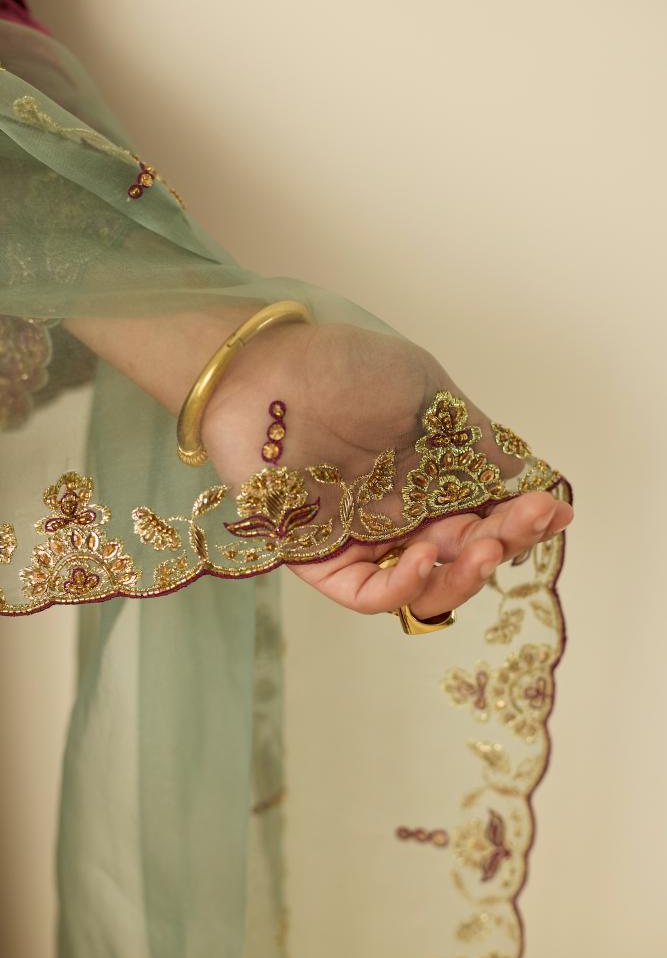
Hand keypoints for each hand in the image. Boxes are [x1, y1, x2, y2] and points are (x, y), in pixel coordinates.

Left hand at [203, 319, 572, 616]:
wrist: (263, 366)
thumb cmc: (343, 367)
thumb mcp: (426, 392)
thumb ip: (474, 438)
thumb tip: (526, 473)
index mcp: (430, 473)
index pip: (487, 512)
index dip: (522, 519)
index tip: (554, 510)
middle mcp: (400, 510)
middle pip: (462, 553)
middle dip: (502, 545)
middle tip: (518, 528)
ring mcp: (362, 536)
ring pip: (422, 584)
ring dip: (461, 577)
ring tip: (483, 548)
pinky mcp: (318, 556)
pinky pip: (366, 591)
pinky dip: (402, 587)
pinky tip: (423, 558)